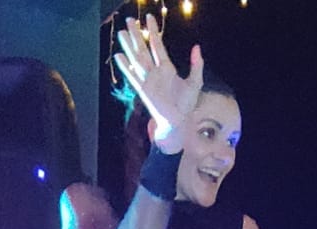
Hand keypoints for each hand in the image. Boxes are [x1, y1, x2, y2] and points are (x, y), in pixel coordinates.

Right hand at [114, 15, 203, 153]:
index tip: (149, 18)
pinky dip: (126, 66)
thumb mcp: (195, 82)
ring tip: (121, 33)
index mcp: (167, 68)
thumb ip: (196, 65)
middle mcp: (155, 72)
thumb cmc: (186, 104)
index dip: (153, 31)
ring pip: (136, 59)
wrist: (178, 121)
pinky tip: (119, 56)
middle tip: (129, 19)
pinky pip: (133, 76)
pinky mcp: (143, 90)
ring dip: (129, 46)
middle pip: (143, 49)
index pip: (157, 45)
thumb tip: (197, 47)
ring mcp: (148, 80)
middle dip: (137, 34)